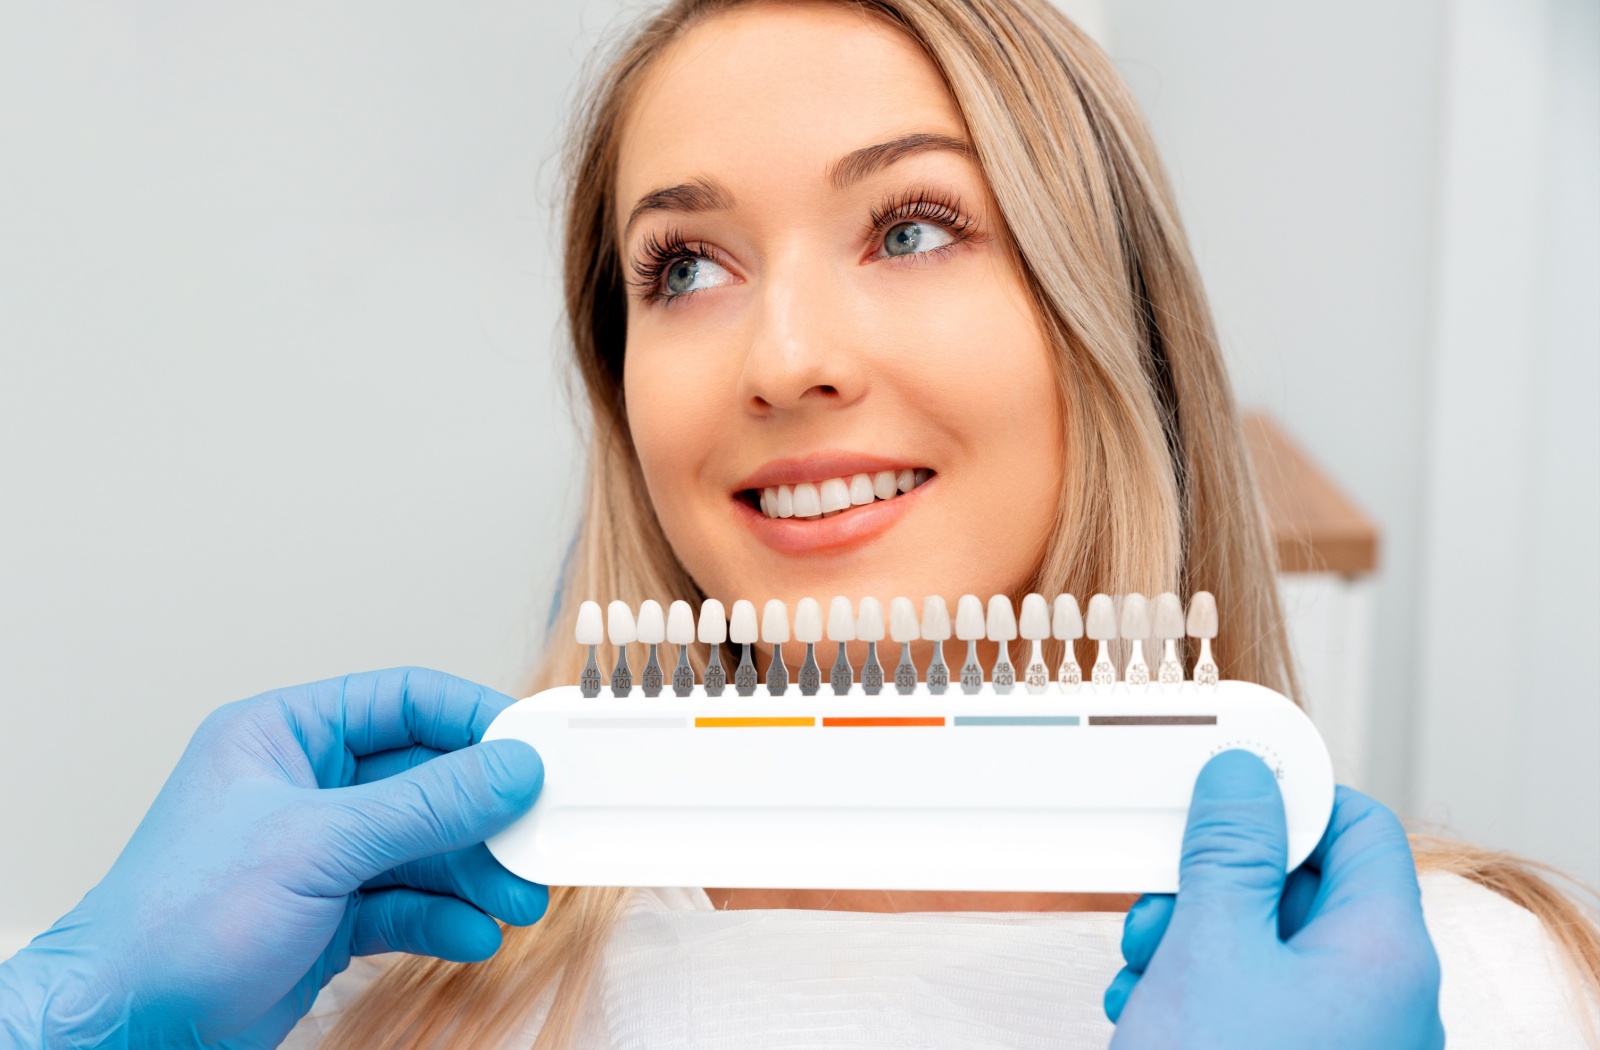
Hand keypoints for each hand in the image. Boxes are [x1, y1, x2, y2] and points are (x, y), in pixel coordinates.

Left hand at [0, 668, 545, 1048]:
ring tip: (517, 899)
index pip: (403, 700)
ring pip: (426, 846)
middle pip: (427, 779)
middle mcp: (305, 788)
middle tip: (538, 836)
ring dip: (476, 873)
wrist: (128, 1030)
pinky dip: (446, 917)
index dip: (474, 719)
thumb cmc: (175, 923)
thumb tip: (510, 769)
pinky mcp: (330, 914)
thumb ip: (426, 804)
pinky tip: (472, 934)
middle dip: (485, 814)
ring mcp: (320, 854)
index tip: (534, 748)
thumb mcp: (319, 844)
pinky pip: (409, 901)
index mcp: (283, 736)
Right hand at [1103, 750, 1443, 1049]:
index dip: (1288, 797)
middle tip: (1164, 903)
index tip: (1223, 789)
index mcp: (1385, 952)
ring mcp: (1350, 1035)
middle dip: (1217, 884)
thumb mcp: (1210, 951)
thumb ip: (1229, 853)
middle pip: (1304, 888)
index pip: (1360, 826)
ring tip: (1149, 971)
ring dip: (1196, 941)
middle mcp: (1384, 995)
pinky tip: (1156, 1005)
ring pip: (1272, 945)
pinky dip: (1206, 989)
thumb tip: (1244, 777)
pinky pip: (1262, 998)